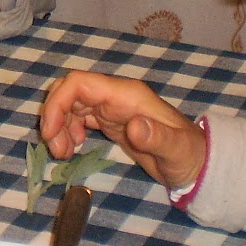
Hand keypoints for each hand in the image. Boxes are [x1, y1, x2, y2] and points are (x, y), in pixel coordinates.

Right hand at [40, 71, 205, 190]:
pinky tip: (72, 148)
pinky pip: (78, 116)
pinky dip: (67, 130)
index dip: (58, 103)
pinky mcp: (110, 120)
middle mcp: (116, 95)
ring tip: (63, 154)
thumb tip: (134, 126)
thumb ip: (157, 138)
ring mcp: (112, 107)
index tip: (49, 133)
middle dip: (54, 115)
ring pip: (71, 103)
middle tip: (55, 148)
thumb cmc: (188, 156)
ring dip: (59, 126)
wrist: (195, 163)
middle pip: (70, 90)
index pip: (80, 83)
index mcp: (127, 95)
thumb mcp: (176, 151)